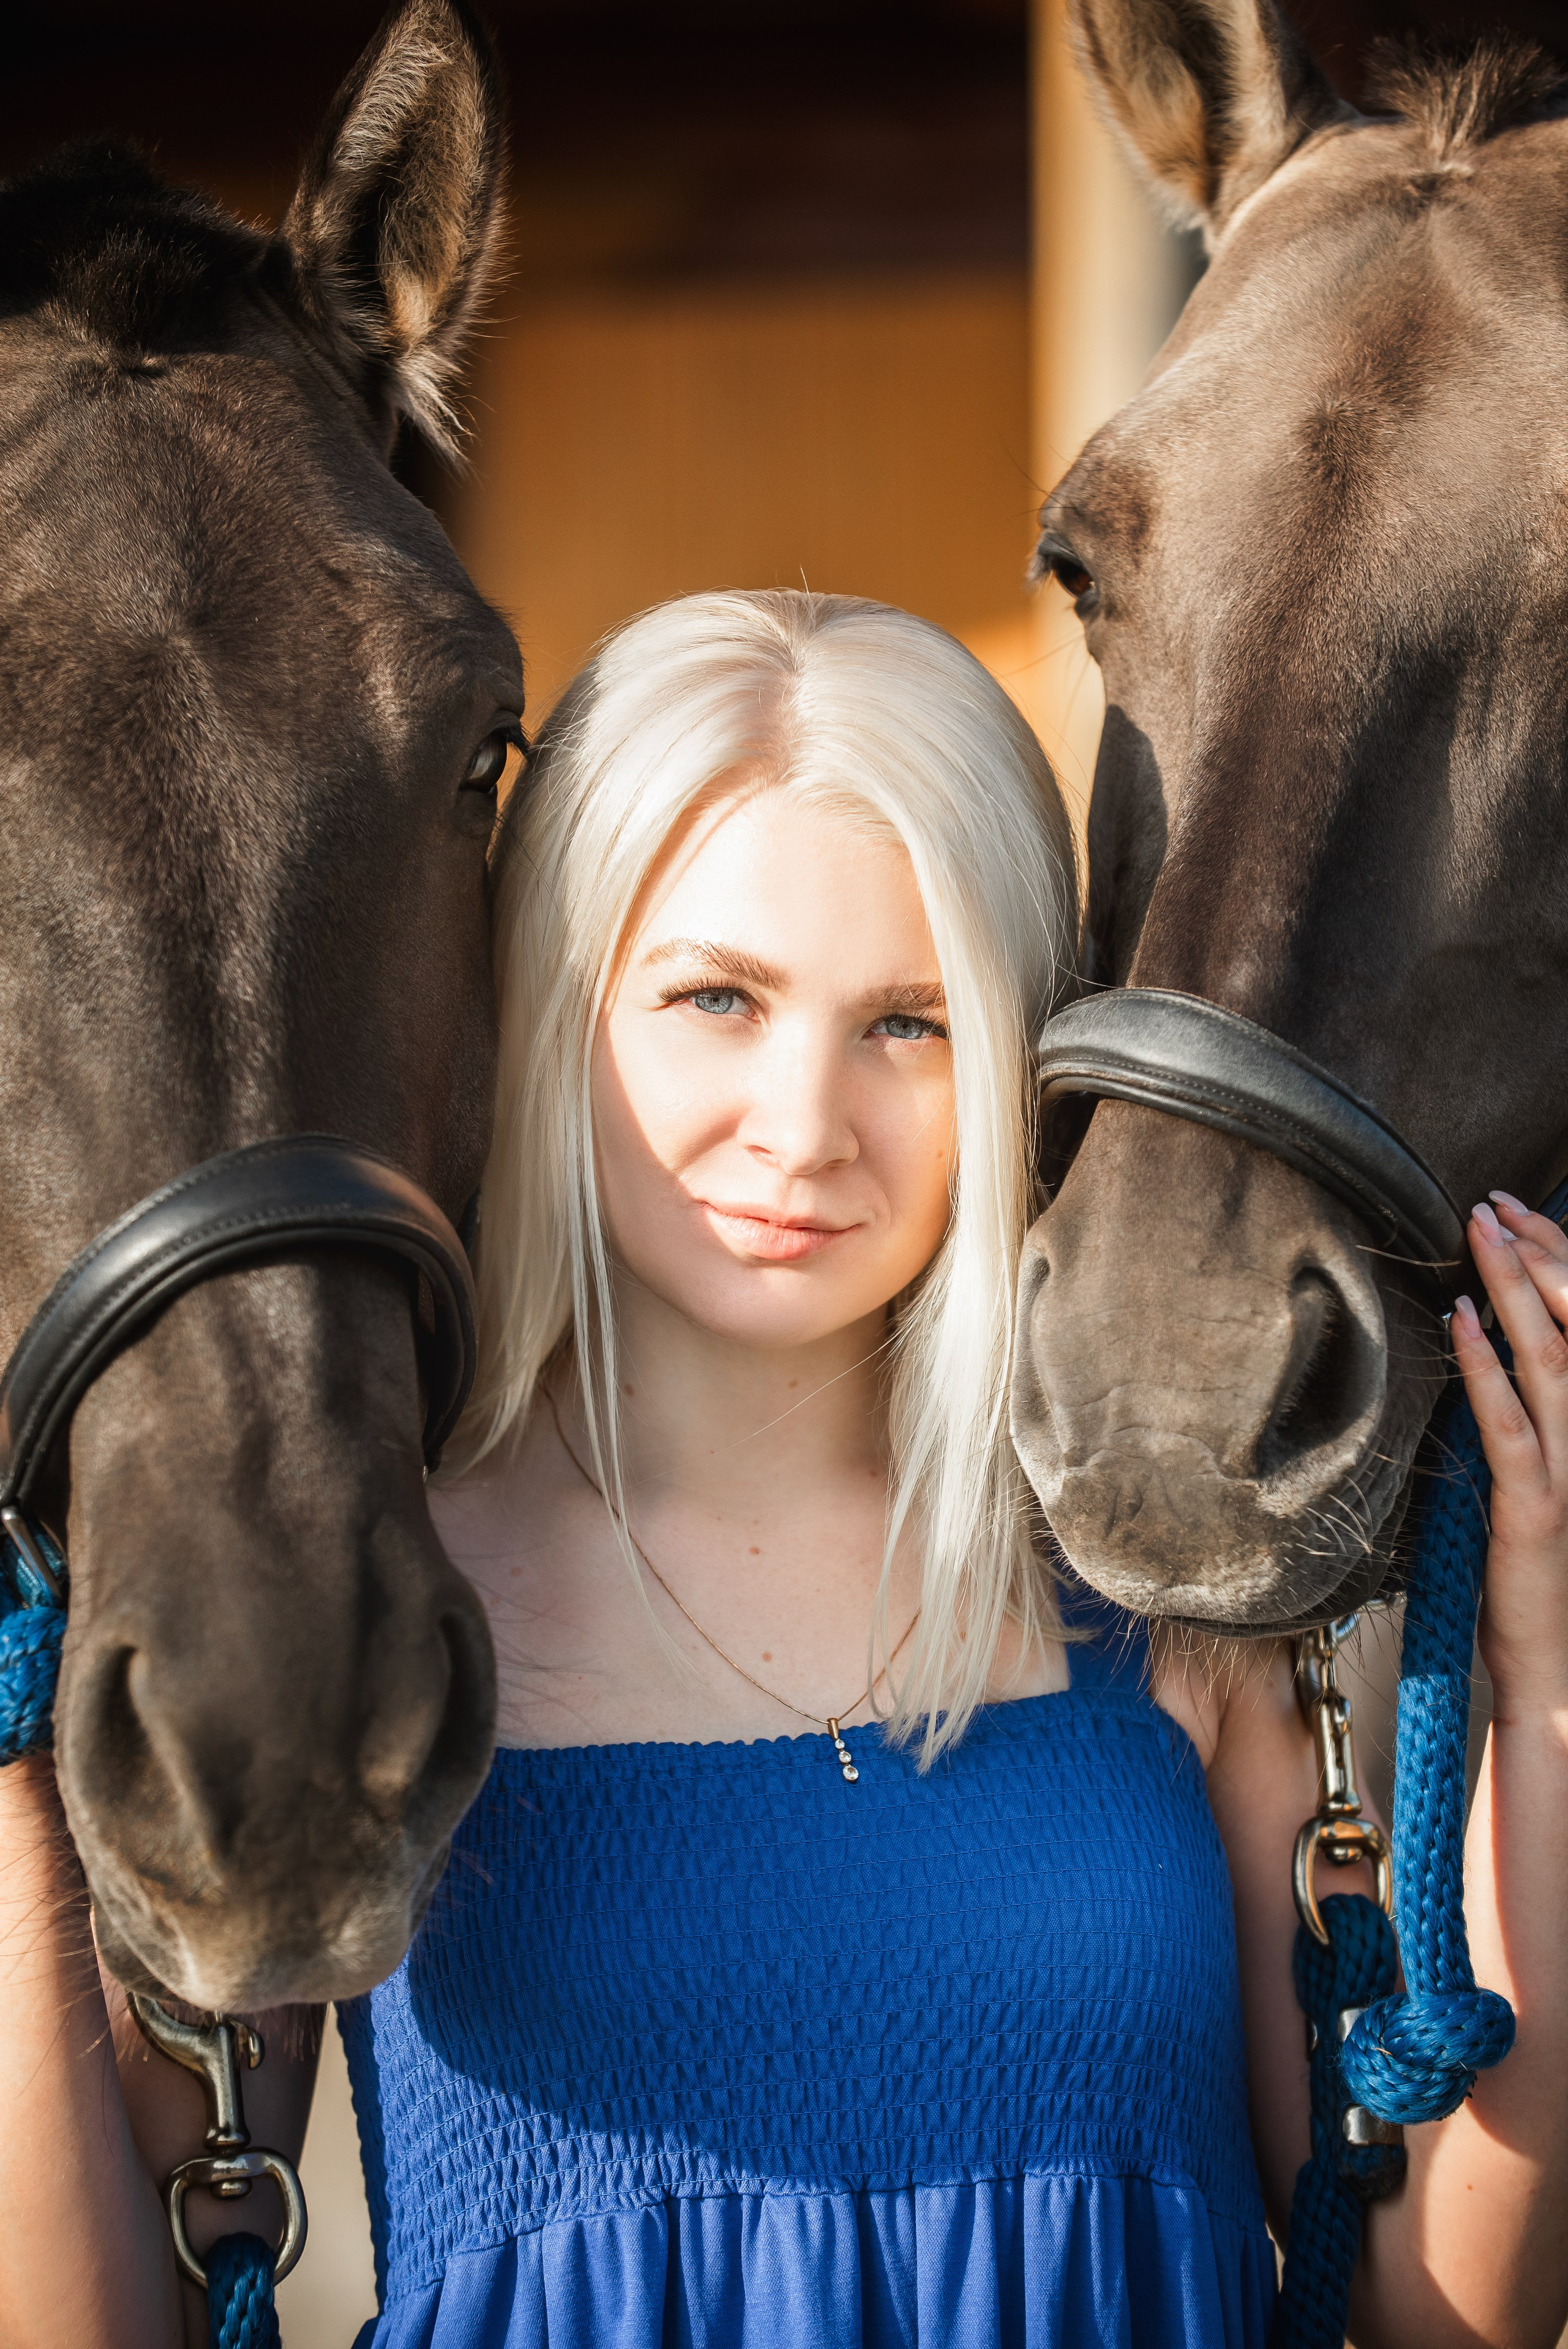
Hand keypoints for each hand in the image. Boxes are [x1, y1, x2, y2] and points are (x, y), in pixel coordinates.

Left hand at [1453, 1194, 1567, 1710]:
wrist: (1559, 1662)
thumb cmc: (1544, 1569)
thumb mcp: (1539, 1475)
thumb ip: (1524, 1414)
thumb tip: (1485, 1346)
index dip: (1555, 1262)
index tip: (1513, 1212)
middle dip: (1533, 1257)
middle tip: (1491, 1203)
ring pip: (1550, 1358)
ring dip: (1510, 1291)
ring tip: (1477, 1236)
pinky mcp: (1536, 1503)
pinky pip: (1510, 1424)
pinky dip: (1484, 1367)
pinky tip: (1462, 1322)